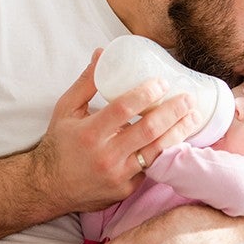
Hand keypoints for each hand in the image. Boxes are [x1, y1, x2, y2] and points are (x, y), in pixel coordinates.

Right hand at [29, 49, 200, 213]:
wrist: (49, 188)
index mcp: (90, 133)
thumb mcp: (66, 110)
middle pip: (148, 130)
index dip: (145, 93)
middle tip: (189, 98)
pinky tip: (178, 138)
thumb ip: (86, 82)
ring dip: (179, 132)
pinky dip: (166, 152)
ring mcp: (118, 176)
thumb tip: (102, 53)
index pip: (123, 109)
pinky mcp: (126, 189)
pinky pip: (151, 168)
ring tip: (193, 116)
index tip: (163, 82)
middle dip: (173, 112)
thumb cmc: (58, 145)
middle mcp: (106, 156)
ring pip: (156, 151)